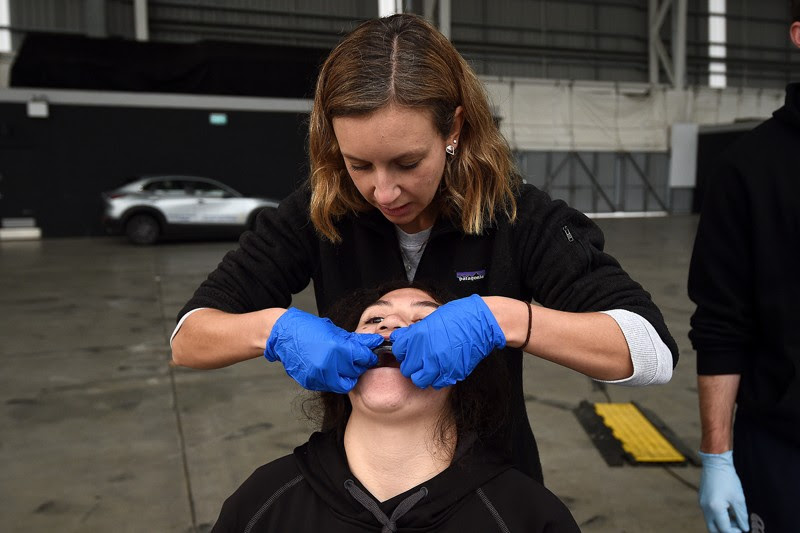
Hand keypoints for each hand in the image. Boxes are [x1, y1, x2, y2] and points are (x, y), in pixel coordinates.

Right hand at [264, 308, 382, 392]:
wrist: (284, 335)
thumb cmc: (308, 329)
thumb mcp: (335, 331)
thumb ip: (355, 340)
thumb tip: (375, 342)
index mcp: (336, 348)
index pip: (362, 358)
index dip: (369, 356)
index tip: (370, 355)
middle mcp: (328, 365)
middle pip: (355, 372)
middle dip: (358, 365)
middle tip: (356, 359)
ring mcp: (318, 376)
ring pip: (344, 384)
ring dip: (347, 376)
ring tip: (343, 365)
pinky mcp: (310, 383)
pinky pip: (329, 385)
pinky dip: (333, 379)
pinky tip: (329, 368)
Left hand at [389, 294, 505, 388]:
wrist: (480, 322)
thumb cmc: (457, 316)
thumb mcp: (430, 319)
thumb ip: (413, 332)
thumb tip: (399, 338)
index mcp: (418, 336)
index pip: (398, 351)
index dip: (403, 351)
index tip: (408, 351)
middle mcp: (425, 352)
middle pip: (407, 369)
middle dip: (412, 365)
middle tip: (419, 360)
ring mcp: (439, 365)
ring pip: (420, 380)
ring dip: (423, 375)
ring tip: (429, 367)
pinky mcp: (451, 373)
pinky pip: (437, 383)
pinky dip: (437, 378)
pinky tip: (441, 369)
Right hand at [698, 450, 748, 532]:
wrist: (715, 463)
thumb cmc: (728, 479)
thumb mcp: (738, 498)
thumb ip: (742, 516)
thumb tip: (744, 528)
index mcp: (715, 508)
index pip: (725, 529)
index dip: (735, 532)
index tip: (743, 530)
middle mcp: (706, 508)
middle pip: (713, 530)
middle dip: (725, 531)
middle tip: (737, 529)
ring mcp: (702, 504)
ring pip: (711, 522)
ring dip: (722, 524)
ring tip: (735, 519)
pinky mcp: (702, 499)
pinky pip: (709, 514)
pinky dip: (718, 517)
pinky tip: (728, 511)